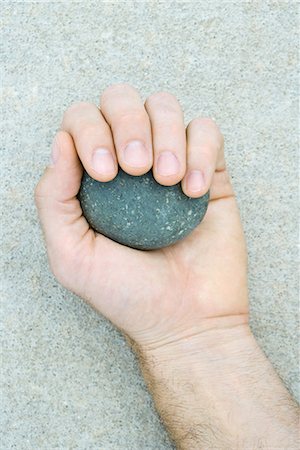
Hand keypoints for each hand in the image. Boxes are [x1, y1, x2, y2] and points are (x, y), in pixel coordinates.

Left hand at [35, 83, 248, 349]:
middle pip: (121, 99)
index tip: (105, 175)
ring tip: (166, 182)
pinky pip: (207, 131)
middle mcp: (129, 162)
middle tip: (138, 169)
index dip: (89, 130)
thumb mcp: (71, 255)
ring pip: (165, 105)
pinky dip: (200, 151)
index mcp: (92, 177)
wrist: (185, 320)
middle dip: (127, 123)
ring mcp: (170, 163)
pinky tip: (193, 192)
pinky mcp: (209, 171)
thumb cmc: (126, 293)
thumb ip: (53, 198)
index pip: (81, 119)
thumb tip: (60, 140)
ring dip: (165, 134)